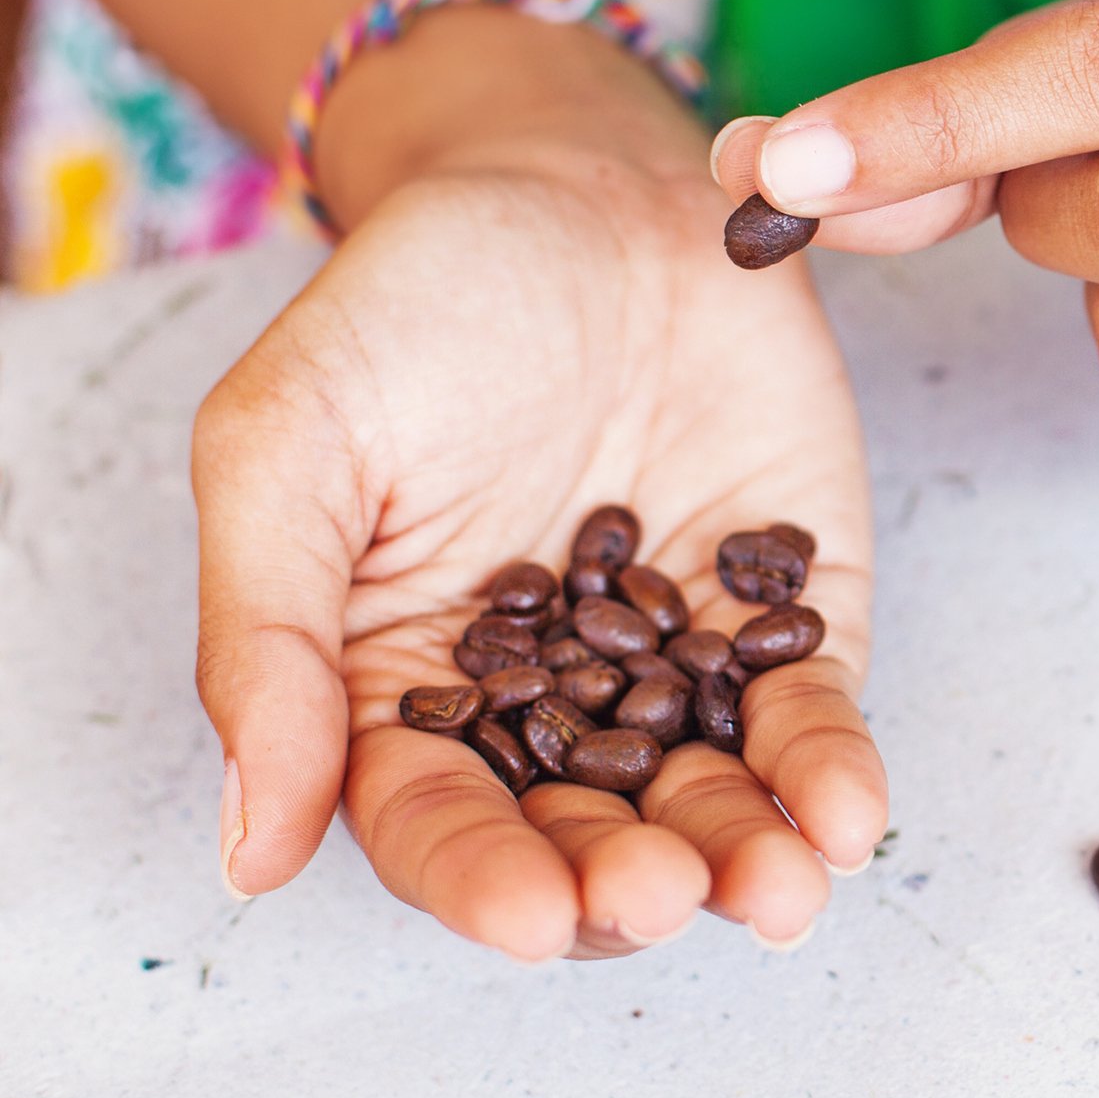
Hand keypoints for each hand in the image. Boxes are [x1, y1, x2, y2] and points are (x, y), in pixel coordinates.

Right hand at [195, 130, 884, 960]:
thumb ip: (270, 645)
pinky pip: (810, 711)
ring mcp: (676, 660)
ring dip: (744, 857)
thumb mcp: (290, 449)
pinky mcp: (791, 606)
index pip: (435, 820)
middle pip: (584, 836)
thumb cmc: (413, 307)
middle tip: (657, 890)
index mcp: (403, 688)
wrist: (576, 184)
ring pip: (708, 798)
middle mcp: (545, 701)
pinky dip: (831, 770)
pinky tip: (848, 815)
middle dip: (624, 882)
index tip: (526, 914)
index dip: (478, 878)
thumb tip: (250, 852)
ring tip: (779, 888)